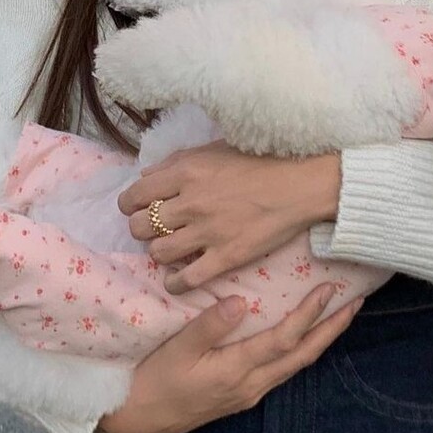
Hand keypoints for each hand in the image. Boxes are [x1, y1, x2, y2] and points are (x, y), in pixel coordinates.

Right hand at [99, 285, 361, 432]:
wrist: (136, 420)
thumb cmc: (152, 381)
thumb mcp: (175, 351)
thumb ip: (208, 326)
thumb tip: (241, 302)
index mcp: (237, 372)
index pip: (285, 339)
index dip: (310, 314)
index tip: (329, 288)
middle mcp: (252, 385)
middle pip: (303, 355)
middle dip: (332, 328)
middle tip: (355, 301)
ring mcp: (249, 392)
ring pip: (295, 363)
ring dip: (319, 338)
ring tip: (336, 313)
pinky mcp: (242, 393)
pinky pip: (281, 367)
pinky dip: (298, 347)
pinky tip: (300, 334)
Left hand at [118, 141, 340, 293]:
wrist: (302, 184)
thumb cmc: (261, 161)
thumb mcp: (213, 149)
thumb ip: (176, 162)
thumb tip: (146, 177)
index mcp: (185, 172)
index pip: (134, 196)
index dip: (130, 206)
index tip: (138, 210)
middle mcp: (191, 202)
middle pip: (141, 227)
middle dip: (143, 229)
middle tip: (157, 230)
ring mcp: (208, 232)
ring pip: (158, 253)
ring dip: (159, 253)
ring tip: (171, 250)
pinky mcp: (226, 256)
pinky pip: (187, 279)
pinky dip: (175, 283)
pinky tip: (176, 281)